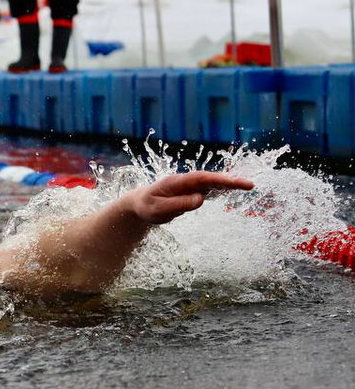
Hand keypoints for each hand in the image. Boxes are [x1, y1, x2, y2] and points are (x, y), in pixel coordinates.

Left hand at [124, 171, 253, 225]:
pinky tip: (234, 189)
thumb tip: (201, 199)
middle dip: (230, 180)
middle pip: (210, 178)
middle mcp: (185, 181)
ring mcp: (189, 186)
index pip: (201, 178)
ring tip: (248, 186)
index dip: (219, 179)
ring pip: (212, 183)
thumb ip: (179, 204)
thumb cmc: (148, 206)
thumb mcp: (160, 209)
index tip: (234, 182)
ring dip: (229, 183)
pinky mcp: (192, 192)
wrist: (139, 204)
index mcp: (177, 181)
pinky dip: (222, 188)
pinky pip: (209, 189)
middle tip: (250, 184)